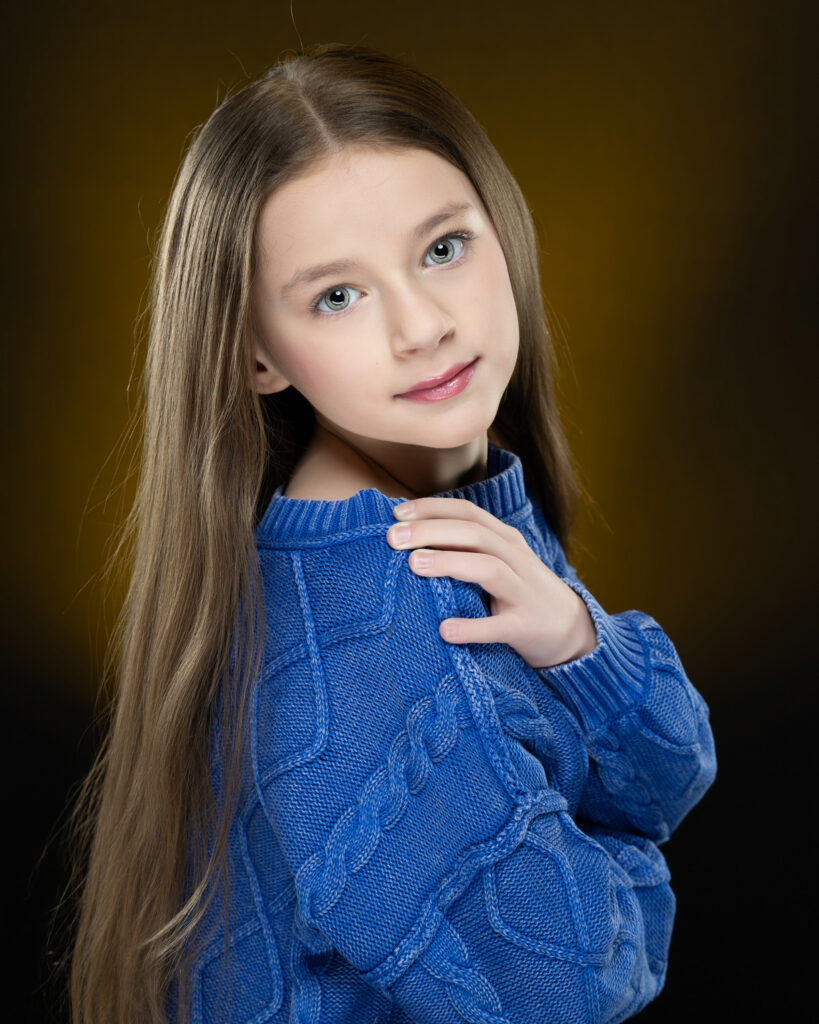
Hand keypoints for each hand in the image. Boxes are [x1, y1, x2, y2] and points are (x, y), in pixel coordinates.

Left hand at [386, 497, 597, 669]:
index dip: (432, 508)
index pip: (468, 513)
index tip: (395, 514)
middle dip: (431, 531)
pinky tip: (445, 630)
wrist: (571, 629)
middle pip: (473, 534)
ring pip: (488, 568)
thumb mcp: (498, 561)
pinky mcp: (526, 627)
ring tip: (413, 565)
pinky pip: (498, 627)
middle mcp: (515, 559)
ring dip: (450, 563)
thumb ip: (464, 547)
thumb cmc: (518, 591)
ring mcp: (523, 592)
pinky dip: (472, 628)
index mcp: (505, 539)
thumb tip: (410, 534)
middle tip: (392, 538)